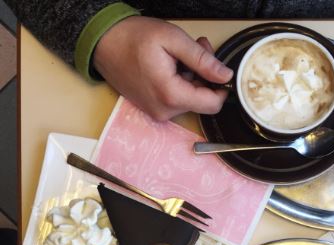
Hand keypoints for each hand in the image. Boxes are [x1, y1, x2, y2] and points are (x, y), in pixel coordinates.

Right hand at [93, 16, 232, 120]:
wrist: (103, 44)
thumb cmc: (132, 38)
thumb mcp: (172, 39)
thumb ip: (202, 60)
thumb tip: (225, 75)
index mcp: (170, 95)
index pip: (213, 105)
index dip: (222, 87)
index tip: (219, 68)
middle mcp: (165, 111)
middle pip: (202, 101)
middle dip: (205, 76)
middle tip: (197, 49)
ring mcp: (158, 113)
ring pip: (191, 100)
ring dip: (193, 78)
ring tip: (179, 55)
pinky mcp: (154, 110)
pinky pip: (177, 101)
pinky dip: (181, 84)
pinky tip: (171, 66)